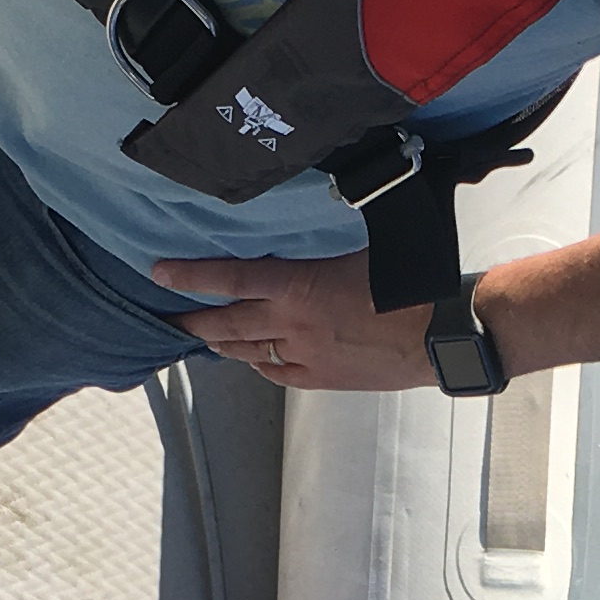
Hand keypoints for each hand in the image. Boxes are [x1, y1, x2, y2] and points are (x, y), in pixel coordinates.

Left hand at [153, 250, 436, 394]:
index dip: (189, 275)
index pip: (228, 278)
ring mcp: (303, 355)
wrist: (440, 332)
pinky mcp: (321, 379)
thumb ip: (321, 243)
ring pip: (246, 351)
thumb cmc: (409, 284)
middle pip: (226, 322)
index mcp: (297, 285)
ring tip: (203, 335)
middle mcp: (291, 323)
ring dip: (221, 342)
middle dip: (194, 318)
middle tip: (172, 316)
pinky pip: (275, 373)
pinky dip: (257, 363)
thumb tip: (304, 220)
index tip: (159, 272)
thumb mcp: (358, 248)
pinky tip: (251, 358)